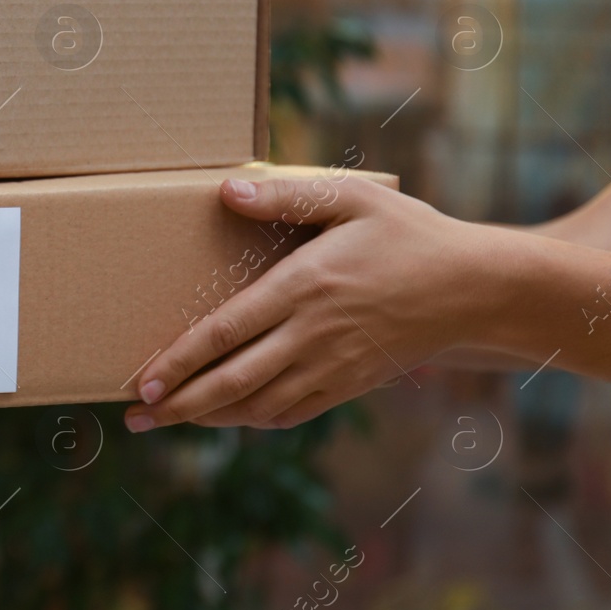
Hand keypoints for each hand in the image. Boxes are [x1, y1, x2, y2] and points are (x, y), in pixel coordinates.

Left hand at [126, 175, 508, 431]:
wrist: (474, 288)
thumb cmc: (408, 234)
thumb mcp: (353, 198)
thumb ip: (286, 196)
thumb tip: (227, 190)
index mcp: (304, 286)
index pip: (226, 332)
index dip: (180, 360)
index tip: (144, 379)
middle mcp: (313, 333)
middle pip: (232, 380)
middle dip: (179, 403)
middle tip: (136, 415)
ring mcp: (332, 364)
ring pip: (258, 404)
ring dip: (209, 416)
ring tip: (166, 420)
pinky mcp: (351, 384)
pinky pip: (293, 412)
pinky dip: (255, 419)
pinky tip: (229, 417)